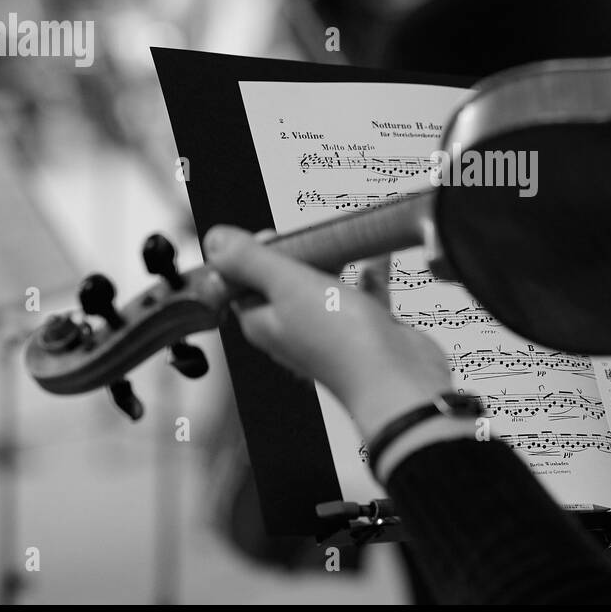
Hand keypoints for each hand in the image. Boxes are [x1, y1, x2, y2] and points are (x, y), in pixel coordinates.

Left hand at [203, 225, 451, 437]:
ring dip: (332, 260)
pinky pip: (364, 294)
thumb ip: (250, 260)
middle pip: (283, 282)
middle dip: (295, 252)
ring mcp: (331, 331)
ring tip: (342, 238)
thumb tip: (213, 240)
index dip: (251, 255)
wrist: (397, 378)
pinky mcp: (365, 330)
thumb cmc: (341, 340)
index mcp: (264, 322)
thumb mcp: (288, 286)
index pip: (242, 284)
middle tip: (309, 233)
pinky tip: (378, 256)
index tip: (272, 234)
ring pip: (324, 287)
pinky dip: (369, 273)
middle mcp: (293, 329)